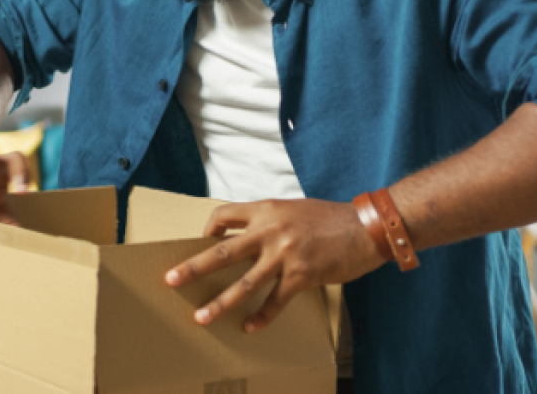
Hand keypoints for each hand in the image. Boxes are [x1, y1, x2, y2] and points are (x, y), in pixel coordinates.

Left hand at [165, 198, 384, 332]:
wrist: (365, 228)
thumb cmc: (330, 218)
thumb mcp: (293, 209)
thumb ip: (270, 220)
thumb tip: (248, 237)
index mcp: (267, 209)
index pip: (224, 215)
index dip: (208, 229)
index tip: (202, 241)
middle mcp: (271, 230)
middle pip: (223, 251)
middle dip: (194, 267)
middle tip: (170, 279)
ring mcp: (285, 255)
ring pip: (244, 283)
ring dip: (220, 303)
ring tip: (202, 317)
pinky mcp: (301, 276)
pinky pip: (274, 301)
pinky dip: (261, 317)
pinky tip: (250, 327)